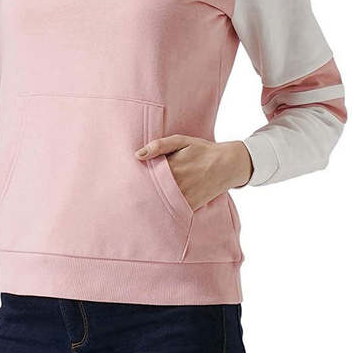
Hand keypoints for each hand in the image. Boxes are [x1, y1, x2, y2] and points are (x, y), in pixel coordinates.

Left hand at [134, 135, 252, 209]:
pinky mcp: (192, 205)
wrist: (228, 164)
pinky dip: (164, 211)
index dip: (134, 179)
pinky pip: (174, 211)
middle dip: (139, 193)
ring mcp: (185, 196)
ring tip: (135, 206)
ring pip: (161, 203)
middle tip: (125, 197)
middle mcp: (177, 183)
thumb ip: (160, 145)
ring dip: (149, 204)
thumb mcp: (182, 140)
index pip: (145, 176)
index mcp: (172, 166)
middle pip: (151, 191)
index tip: (124, 181)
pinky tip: (155, 211)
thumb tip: (137, 155)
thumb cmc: (202, 150)